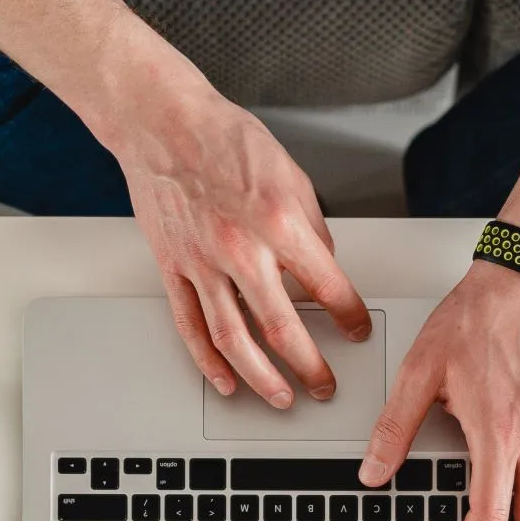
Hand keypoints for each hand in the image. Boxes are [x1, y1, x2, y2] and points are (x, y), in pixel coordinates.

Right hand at [112, 81, 371, 405]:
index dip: (349, 317)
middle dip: (310, 366)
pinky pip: (190, 325)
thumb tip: (323, 265)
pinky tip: (225, 380)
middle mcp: (241, 249)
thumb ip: (312, 226)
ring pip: (233, 339)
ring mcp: (202, 263)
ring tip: (281, 397)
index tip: (356, 331)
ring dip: (261, 377)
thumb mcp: (291, 175)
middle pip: (282, 328)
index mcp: (280, 224)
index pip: (328, 287)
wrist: (163, 123)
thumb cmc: (224, 139)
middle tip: (324, 384)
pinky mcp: (172, 267)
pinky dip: (208, 361)